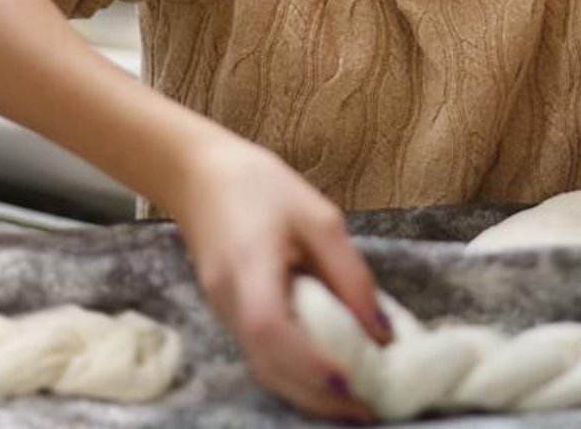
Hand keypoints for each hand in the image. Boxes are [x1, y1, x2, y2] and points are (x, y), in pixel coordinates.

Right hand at [167, 136, 390, 421]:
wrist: (199, 175)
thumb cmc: (261, 186)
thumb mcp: (319, 217)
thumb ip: (350, 274)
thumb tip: (381, 331)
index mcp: (249, 266)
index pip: (271, 329)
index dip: (309, 361)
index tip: (350, 382)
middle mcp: (230, 300)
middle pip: (268, 366)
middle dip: (317, 397)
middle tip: (368, 412)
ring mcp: (224, 311)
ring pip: (264, 368)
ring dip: (307, 393)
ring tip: (354, 403)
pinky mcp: (228, 314)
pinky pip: (261, 355)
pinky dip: (294, 374)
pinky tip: (325, 375)